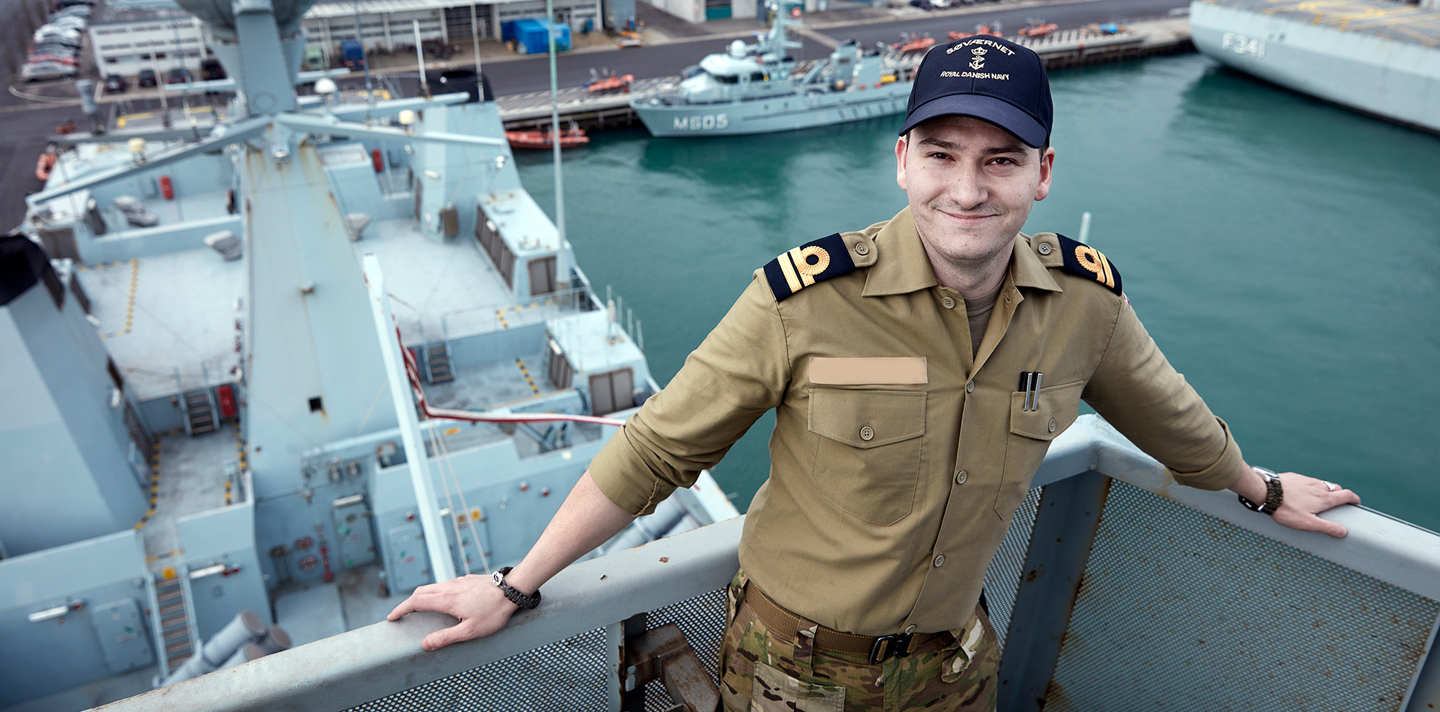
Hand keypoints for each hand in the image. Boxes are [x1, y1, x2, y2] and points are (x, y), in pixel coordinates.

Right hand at [386, 574, 518, 650]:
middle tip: (401, 614)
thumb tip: (425, 644)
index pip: (415, 602)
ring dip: (421, 596)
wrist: (512, 589)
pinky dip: (435, 592)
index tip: (391, 617)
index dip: (401, 609)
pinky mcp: (466, 579)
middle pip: (420, 592)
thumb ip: (446, 637)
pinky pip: (445, 585)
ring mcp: (458, 581)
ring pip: (433, 587)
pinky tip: (443, 600)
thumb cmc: (493, 612)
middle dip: (408, 603)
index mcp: (446, 599)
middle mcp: (448, 587)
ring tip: (419, 608)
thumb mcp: (470, 631)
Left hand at [1271, 472, 1360, 538]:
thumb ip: (1327, 527)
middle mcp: (1318, 486)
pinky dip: (1311, 487)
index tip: (1356, 502)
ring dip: (1325, 490)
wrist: (1266, 491)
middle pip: (1336, 488)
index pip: (1346, 495)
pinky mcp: (1295, 477)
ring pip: (1322, 484)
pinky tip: (1302, 493)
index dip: (1354, 499)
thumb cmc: (1286, 509)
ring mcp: (1307, 480)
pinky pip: (1308, 481)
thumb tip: (1343, 532)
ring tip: (1319, 499)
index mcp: (1324, 498)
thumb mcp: (1307, 523)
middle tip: (1338, 503)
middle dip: (1340, 495)